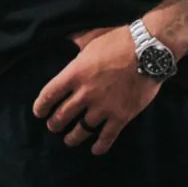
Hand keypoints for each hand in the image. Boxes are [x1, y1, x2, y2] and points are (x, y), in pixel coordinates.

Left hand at [32, 25, 161, 153]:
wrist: (148, 50)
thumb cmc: (119, 40)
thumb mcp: (91, 36)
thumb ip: (77, 40)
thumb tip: (67, 37)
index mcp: (75, 74)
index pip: (49, 95)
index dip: (41, 106)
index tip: (39, 113)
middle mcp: (85, 94)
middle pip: (62, 116)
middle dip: (55, 124)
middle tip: (54, 127)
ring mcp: (103, 108)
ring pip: (82, 130)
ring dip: (73, 137)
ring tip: (70, 140)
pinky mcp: (121, 116)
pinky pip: (107, 137)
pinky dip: (100, 146)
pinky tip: (96, 150)